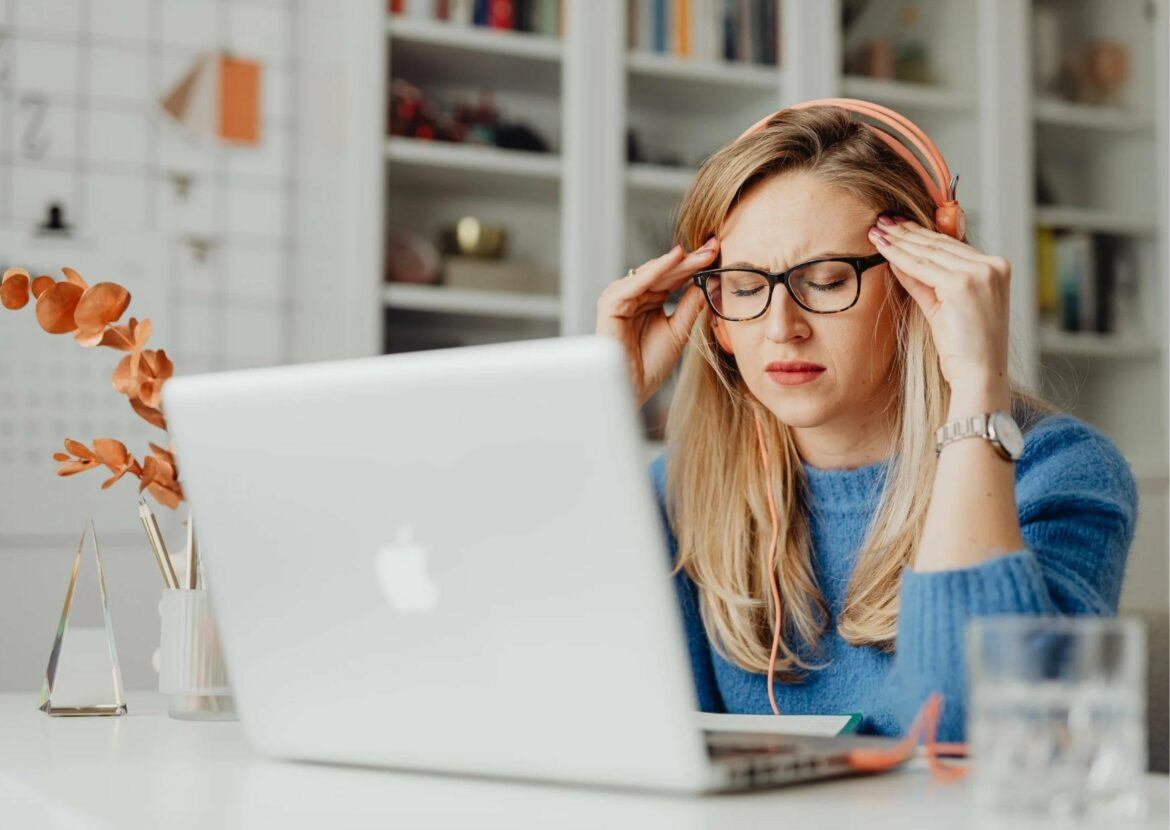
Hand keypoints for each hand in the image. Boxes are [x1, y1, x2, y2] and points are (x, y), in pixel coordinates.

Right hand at [595, 237, 718, 406]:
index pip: (673, 277)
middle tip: (713, 246)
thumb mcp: (679, 330)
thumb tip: (709, 280)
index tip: (718, 252)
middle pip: (664, 272)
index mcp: (648, 300)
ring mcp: (620, 298)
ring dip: (676, 263)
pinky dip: (655, 270)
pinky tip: (674, 259)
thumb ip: (690, 305)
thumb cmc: (650, 365)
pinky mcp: (610, 304)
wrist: (633, 389)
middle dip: (690, 260)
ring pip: (652, 273)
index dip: (695, 265)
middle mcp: (633, 295)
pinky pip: (635, 283)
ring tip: (700, 254)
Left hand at [868, 215, 1010, 397]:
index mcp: (996, 268)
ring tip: (877, 231)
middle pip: (940, 243)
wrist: (978, 376)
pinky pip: (922, 266)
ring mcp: (979, 273)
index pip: (951, 244)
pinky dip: (899, 256)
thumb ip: (925, 281)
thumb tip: (900, 260)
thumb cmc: (964, 349)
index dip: (922, 233)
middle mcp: (992, 266)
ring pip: (929, 252)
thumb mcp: (944, 307)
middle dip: (907, 232)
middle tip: (882, 220)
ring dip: (899, 240)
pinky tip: (883, 248)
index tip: (899, 224)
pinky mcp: (962, 284)